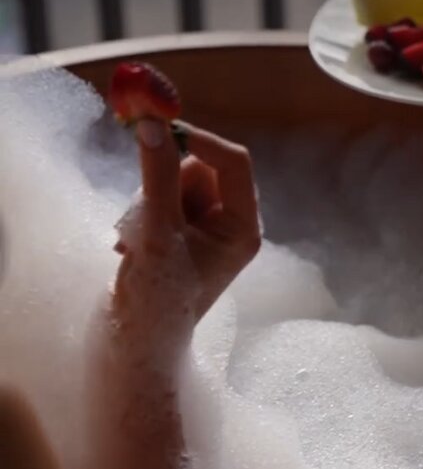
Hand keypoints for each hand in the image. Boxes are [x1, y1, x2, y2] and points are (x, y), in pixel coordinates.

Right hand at [113, 118, 260, 360]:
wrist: (136, 344)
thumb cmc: (157, 301)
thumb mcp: (157, 234)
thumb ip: (156, 176)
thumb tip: (153, 124)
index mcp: (243, 229)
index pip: (233, 162)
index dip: (199, 139)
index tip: (158, 126)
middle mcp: (231, 226)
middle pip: (200, 168)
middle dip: (164, 181)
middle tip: (142, 211)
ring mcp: (204, 230)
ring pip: (174, 181)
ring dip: (147, 201)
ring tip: (136, 242)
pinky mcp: (179, 234)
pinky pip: (159, 199)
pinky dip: (141, 215)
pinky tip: (132, 249)